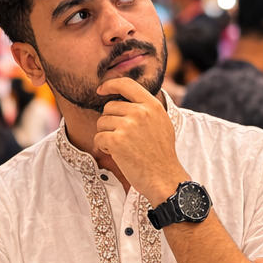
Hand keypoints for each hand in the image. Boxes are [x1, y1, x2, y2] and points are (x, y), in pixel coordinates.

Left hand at [92, 76, 189, 205]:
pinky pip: (98, 137)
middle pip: (109, 107)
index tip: (101, 90)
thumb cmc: (161, 154)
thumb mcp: (162, 123)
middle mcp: (140, 112)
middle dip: (110, 122)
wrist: (164, 177)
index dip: (110, 85)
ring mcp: (128, 126)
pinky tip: (117, 155)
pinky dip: (103, 147)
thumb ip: (146, 108)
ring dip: (106, 136)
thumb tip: (125, 98)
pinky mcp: (116, 141)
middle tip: (123, 138)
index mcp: (152, 105)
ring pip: (101, 123)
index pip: (126, 84)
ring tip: (123, 147)